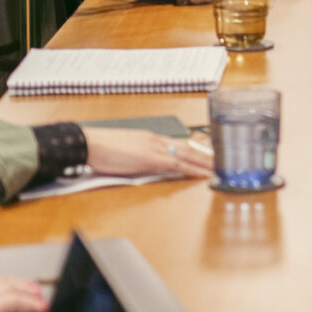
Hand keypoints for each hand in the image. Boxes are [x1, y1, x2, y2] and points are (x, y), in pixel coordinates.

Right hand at [83, 127, 215, 179]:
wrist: (87, 143)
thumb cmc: (99, 148)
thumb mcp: (124, 151)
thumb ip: (137, 156)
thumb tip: (144, 164)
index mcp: (149, 137)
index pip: (179, 143)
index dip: (195, 150)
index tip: (208, 155)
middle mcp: (155, 139)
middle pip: (188, 147)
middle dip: (207, 155)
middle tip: (223, 161)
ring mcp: (154, 148)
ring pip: (187, 154)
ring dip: (205, 162)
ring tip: (220, 168)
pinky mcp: (150, 159)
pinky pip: (177, 164)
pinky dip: (192, 169)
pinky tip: (203, 174)